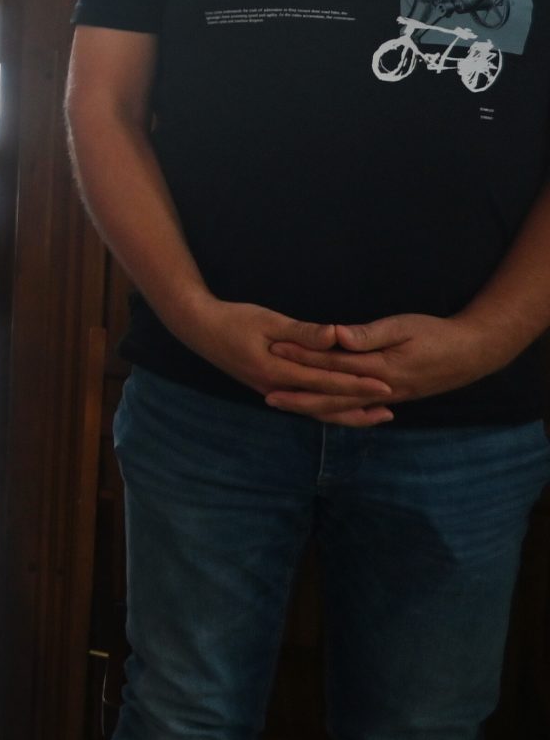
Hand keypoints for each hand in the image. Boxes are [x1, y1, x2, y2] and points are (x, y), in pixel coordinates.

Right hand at [172, 296, 393, 425]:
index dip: (357, 384)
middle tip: (391, 404)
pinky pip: (306, 405)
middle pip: (324, 405)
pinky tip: (344, 407)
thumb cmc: (233, 319)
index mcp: (276, 371)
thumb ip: (302, 332)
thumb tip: (334, 336)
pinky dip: (329, 408)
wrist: (198, 328)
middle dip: (359, 405)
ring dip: (347, 413)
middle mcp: (275, 389)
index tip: (385, 385)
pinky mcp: (271, 389)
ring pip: (316, 410)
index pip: (325, 382)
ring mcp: (272, 392)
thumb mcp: (267, 320)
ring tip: (376, 415)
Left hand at [266, 313, 512, 412]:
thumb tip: (338, 336)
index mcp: (380, 369)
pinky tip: (318, 411)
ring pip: (342, 408)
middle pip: (331, 395)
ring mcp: (386, 397)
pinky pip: (356, 410)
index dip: (303, 358)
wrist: (472, 353)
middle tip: (266, 395)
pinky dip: (334, 412)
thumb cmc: (436, 333)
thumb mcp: (403, 326)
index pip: (333, 364)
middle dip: (298, 395)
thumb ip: (368, 335)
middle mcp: (381, 390)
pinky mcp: (391, 397)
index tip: (274, 351)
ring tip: (283, 404)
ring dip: (311, 406)